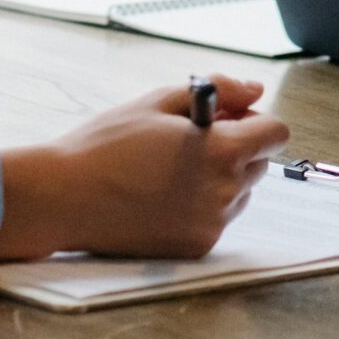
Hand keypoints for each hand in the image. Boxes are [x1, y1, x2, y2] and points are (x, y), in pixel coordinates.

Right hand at [0, 76, 290, 261]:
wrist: (63, 198)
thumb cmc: (106, 144)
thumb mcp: (160, 101)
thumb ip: (219, 91)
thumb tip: (255, 90)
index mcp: (221, 151)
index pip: (276, 133)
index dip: (254, 120)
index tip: (226, 118)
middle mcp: (224, 192)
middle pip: (259, 164)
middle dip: (236, 148)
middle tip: (189, 141)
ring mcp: (211, 224)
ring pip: (239, 194)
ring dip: (220, 178)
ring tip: (168, 170)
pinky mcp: (194, 247)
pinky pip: (216, 220)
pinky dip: (201, 206)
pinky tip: (160, 196)